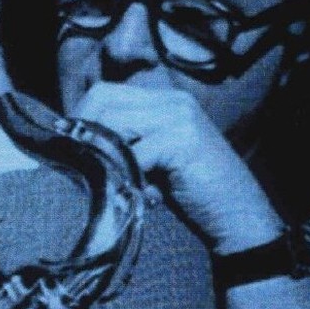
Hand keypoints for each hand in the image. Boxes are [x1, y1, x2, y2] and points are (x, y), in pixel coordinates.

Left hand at [73, 82, 283, 253]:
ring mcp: (179, 117)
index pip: (106, 91)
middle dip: (84, 132)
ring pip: (113, 125)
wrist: (239, 217)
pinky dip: (126, 176)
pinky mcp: (182, 141)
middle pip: (103, 99)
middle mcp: (172, 101)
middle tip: (83, 164)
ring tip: (116, 182)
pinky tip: (141, 195)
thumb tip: (80, 143)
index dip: (82, 117)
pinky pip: (132, 154)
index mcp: (165, 100)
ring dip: (105, 156)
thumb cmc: (193, 192)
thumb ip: (128, 143)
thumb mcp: (155, 159)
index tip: (70, 145)